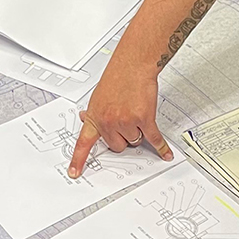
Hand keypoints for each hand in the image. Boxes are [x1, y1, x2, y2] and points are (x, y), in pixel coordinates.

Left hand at [67, 55, 173, 177]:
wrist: (133, 65)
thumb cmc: (117, 78)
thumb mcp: (97, 97)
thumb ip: (94, 113)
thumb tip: (85, 120)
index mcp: (95, 117)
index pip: (83, 143)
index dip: (78, 160)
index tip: (74, 173)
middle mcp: (108, 121)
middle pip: (117, 146)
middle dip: (123, 137)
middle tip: (125, 120)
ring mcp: (126, 121)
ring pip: (134, 141)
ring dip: (138, 131)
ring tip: (136, 112)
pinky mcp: (144, 119)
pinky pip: (153, 138)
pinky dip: (160, 147)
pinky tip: (164, 153)